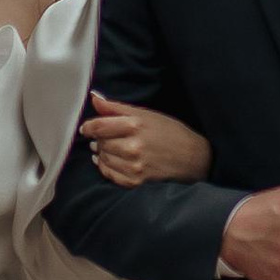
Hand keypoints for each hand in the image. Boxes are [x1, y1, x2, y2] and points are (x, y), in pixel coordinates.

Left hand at [79, 92, 212, 186]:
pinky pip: (110, 175)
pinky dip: (106, 168)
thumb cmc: (170, 133)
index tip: (86, 128)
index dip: (89, 127)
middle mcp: (133, 147)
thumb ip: (117, 108)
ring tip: (108, 149)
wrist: (193, 158)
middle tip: (105, 138)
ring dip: (102, 154)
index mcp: (135, 125)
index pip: (99, 126)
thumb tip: (94, 98)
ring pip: (104, 159)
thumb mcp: (146, 114)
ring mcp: (134, 166)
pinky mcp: (136, 182)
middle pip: (100, 143)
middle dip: (99, 140)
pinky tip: (110, 162)